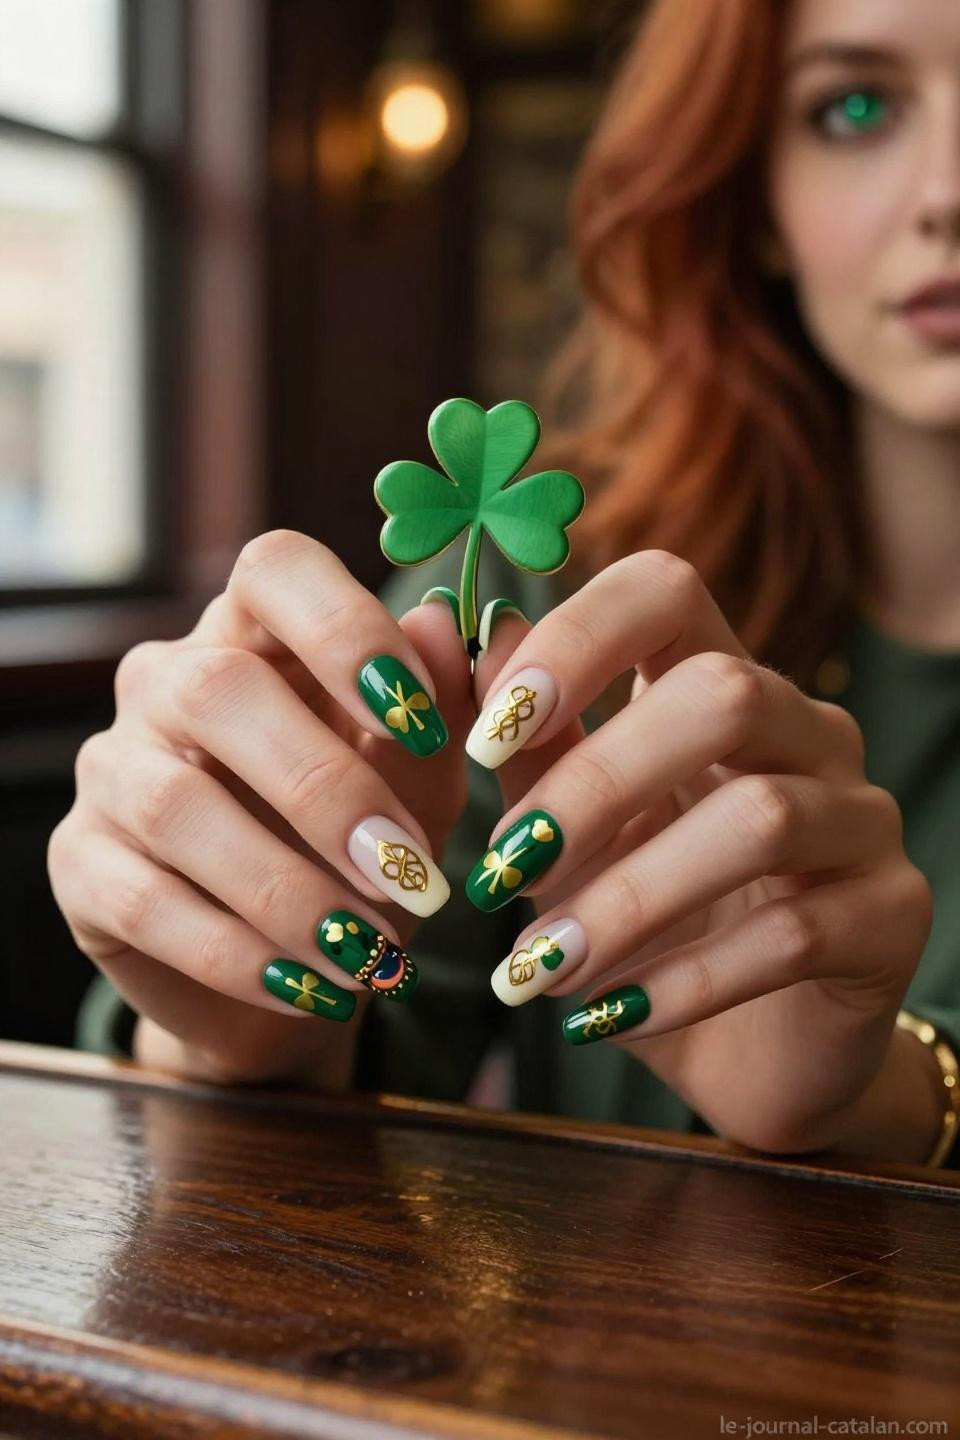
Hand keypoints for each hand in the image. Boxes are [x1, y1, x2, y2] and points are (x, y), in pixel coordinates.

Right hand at [48, 531, 471, 1084]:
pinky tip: (310, 988)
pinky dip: (238, 952)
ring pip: (174, 806)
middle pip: (218, 689)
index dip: (345, 628)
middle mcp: (169, 682)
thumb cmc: (365, 851)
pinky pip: (142, 900)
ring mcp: (113, 769)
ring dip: (287, 890)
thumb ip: (437, 715)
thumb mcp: (423, 787)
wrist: (297, 971)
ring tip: (370, 956)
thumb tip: (447, 624)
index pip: (274, 571)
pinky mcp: (80, 865)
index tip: (420, 716)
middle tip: (412, 878)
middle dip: (327, 790)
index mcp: (259, 634)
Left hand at [465, 551, 933, 1155]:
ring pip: (762, 817)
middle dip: (596, 782)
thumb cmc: (649, 926)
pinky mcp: (893, 914)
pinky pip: (795, 934)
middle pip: (725, 693)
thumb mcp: (571, 838)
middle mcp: (807, 732)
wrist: (749, 1052)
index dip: (578, 639)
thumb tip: (471, 639)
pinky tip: (605, 1017)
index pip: (667, 592)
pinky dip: (683, 981)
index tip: (491, 731)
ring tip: (537, 968)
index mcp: (721, 685)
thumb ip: (533, 748)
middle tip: (501, 870)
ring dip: (628, 898)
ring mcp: (862, 819)